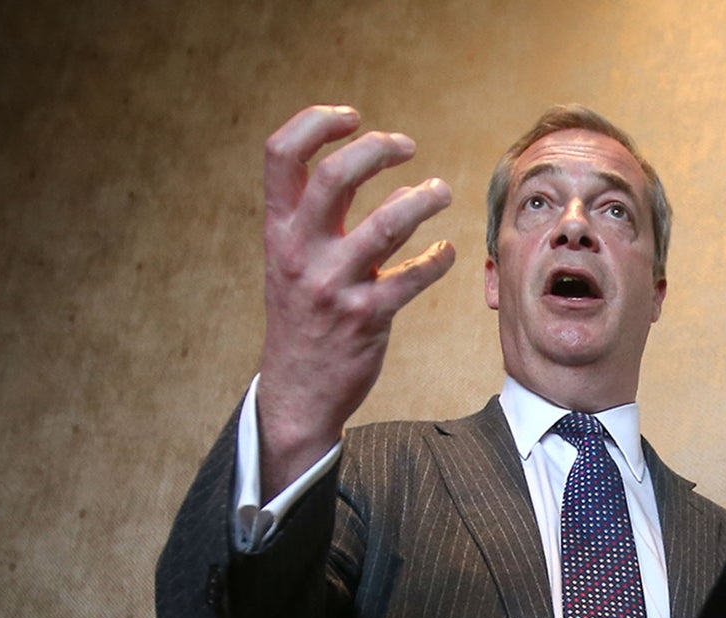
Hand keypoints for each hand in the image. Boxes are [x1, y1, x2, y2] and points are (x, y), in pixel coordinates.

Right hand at [256, 105, 456, 497]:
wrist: (297, 391)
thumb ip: (319, 214)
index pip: (281, 154)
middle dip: (377, 149)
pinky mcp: (367, 317)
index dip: (315, 122)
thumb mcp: (292, 259)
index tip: (351, 116)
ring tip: (441, 191)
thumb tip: (369, 165)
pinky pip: (414, 278)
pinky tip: (447, 253)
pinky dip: (438, 259)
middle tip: (407, 147)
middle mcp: (301, 251)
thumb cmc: (302, 316)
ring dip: (423, 198)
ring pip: (386, 223)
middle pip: (335, 175)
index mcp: (278, 230)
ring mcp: (334, 285)